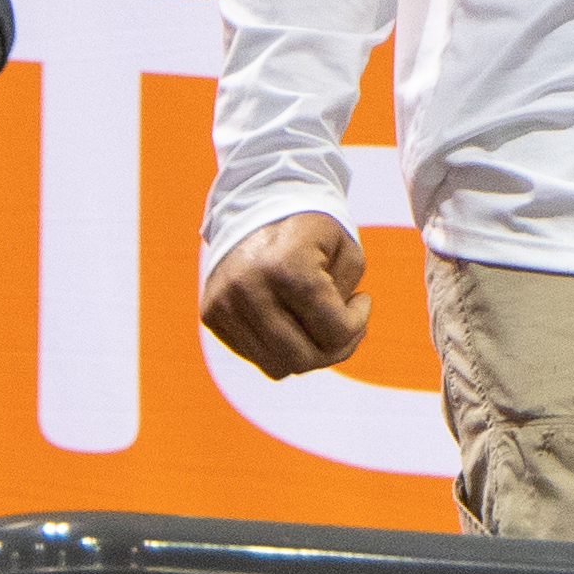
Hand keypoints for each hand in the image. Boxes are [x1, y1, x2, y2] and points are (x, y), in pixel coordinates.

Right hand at [200, 213, 369, 378]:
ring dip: (307, 353)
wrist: (255, 206)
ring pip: (278, 367)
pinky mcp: (211, 314)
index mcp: (288, 266)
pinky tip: (290, 320)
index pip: (334, 330)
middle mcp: (249, 288)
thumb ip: (347, 298)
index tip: (362, 300)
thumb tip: (335, 343)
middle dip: (335, 350)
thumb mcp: (345, 250)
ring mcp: (224, 304)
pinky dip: (279, 347)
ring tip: (318, 324)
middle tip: (345, 326)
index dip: (359, 324)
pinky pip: (254, 356)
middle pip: (304, 359)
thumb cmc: (310, 230)